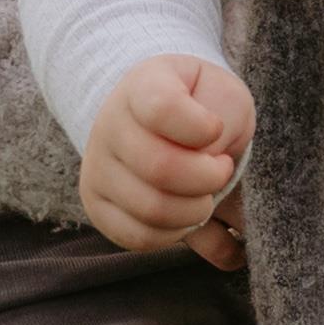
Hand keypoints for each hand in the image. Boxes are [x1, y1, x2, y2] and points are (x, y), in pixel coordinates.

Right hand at [82, 57, 256, 266]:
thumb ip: (224, 119)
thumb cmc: (203, 106)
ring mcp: (98, 169)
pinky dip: (176, 234)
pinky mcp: (99, 208)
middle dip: (209, 178)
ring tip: (206, 193)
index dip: (203, 128)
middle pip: (161, 168)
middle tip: (222, 168)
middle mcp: (109, 126)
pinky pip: (140, 237)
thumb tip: (208, 163)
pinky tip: (187, 215)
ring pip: (152, 209)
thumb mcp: (225, 94)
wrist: (169, 123)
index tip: (216, 128)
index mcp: (142, 86)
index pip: (164, 108)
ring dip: (197, 210)